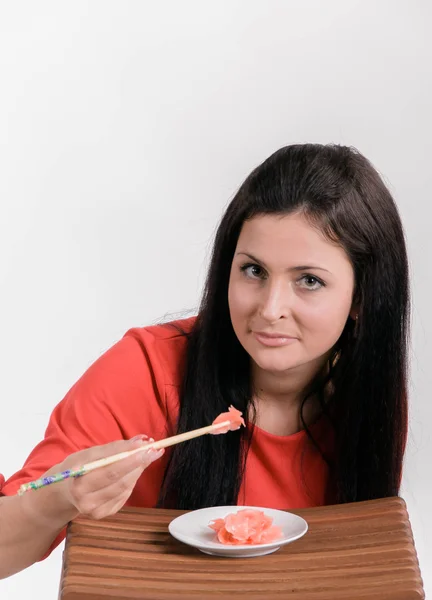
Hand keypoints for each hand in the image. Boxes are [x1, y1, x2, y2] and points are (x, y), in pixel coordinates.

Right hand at [24, 436, 163, 524]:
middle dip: (140, 463)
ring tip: (147, 456)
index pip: (109, 469)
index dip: (130, 456)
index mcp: (78, 482)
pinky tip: (132, 471)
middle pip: (119, 480)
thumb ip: (114, 448)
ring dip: (138, 470)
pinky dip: (131, 481)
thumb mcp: (88, 454)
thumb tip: (142, 440)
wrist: (63, 493)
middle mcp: (85, 500)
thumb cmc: (76, 468)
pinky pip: (124, 496)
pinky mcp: (103, 515)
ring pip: (125, 488)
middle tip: (155, 449)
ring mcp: (94, 511)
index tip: (146, 445)